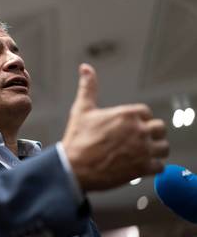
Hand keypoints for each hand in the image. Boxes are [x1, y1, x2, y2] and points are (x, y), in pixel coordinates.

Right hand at [62, 63, 168, 190]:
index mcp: (127, 114)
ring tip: (141, 154)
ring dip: (155, 151)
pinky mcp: (143, 168)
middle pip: (160, 128)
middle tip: (138, 140)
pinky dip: (152, 167)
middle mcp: (138, 130)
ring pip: (163, 148)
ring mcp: (143, 149)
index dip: (139, 120)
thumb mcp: (81, 110)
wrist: (73, 168)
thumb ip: (88, 87)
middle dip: (150, 134)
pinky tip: (141, 166)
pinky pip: (160, 166)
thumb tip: (85, 69)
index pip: (146, 112)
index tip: (130, 127)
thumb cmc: (77, 140)